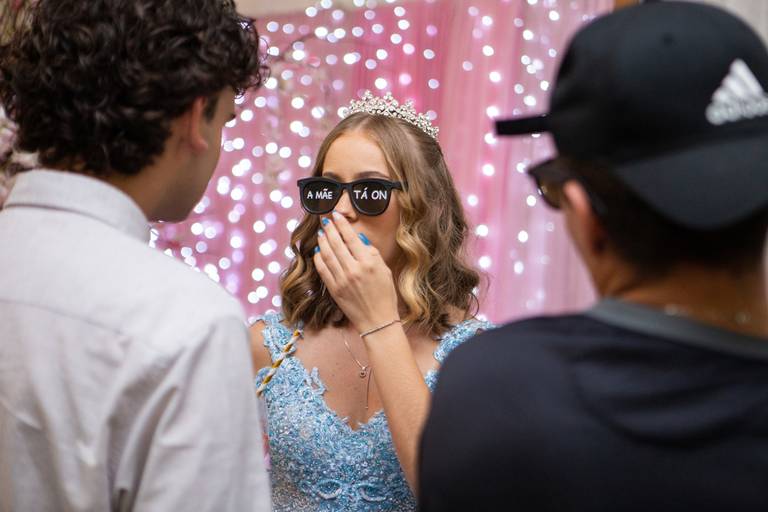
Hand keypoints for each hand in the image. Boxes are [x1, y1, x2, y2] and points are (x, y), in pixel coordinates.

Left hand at [313, 211, 398, 332]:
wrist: (377, 320)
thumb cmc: (385, 295)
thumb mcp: (385, 270)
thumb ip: (372, 253)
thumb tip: (358, 239)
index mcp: (368, 263)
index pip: (351, 238)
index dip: (342, 225)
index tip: (336, 215)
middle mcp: (353, 270)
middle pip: (336, 243)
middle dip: (329, 229)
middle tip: (324, 221)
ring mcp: (342, 280)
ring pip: (327, 255)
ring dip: (322, 241)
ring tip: (320, 233)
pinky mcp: (334, 289)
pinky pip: (323, 270)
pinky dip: (319, 258)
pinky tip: (318, 251)